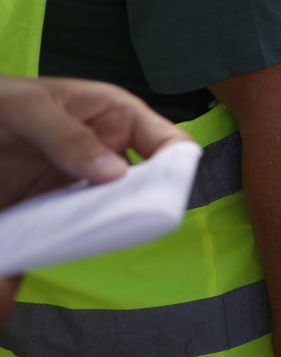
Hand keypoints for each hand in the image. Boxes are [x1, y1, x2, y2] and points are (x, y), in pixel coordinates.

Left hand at [0, 76, 186, 316]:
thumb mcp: (30, 109)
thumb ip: (68, 136)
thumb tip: (115, 174)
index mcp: (115, 118)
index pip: (166, 142)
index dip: (175, 167)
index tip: (165, 197)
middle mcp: (105, 154)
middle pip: (141, 186)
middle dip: (138, 207)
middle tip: (126, 226)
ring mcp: (79, 185)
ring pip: (109, 214)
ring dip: (103, 228)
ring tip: (91, 239)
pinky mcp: (52, 211)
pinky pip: (73, 231)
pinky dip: (71, 242)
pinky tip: (61, 247)